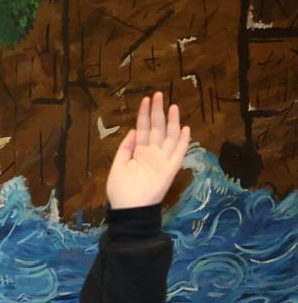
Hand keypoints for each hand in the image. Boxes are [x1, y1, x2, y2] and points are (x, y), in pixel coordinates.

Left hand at [106, 91, 189, 209]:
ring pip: (169, 136)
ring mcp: (162, 159)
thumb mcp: (118, 166)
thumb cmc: (121, 190)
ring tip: (172, 106)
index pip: (143, 128)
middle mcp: (151, 152)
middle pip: (156, 128)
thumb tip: (134, 129)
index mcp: (138, 151)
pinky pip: (179, 152)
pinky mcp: (171, 168)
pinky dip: (182, 141)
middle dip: (157, 111)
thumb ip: (125, 148)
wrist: (129, 208)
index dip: (144, 114)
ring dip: (171, 121)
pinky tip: (184, 127)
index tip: (145, 99)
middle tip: (158, 94)